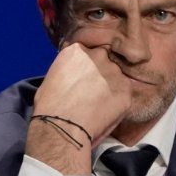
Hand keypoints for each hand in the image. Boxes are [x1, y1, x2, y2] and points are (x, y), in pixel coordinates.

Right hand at [26, 43, 131, 173]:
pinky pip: (124, 92)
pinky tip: (105, 111)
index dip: (87, 65)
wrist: (62, 125)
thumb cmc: (50, 105)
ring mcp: (114, 72)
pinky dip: (117, 101)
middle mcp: (98, 56)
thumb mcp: (54, 75)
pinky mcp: (125, 90)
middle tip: (92, 90)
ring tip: (98, 103)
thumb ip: (71, 67)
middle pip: (104, 61)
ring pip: (116, 77)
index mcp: (78, 50)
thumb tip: (78, 72)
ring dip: (111, 86)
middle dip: (100, 72)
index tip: (84, 76)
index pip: (89, 51)